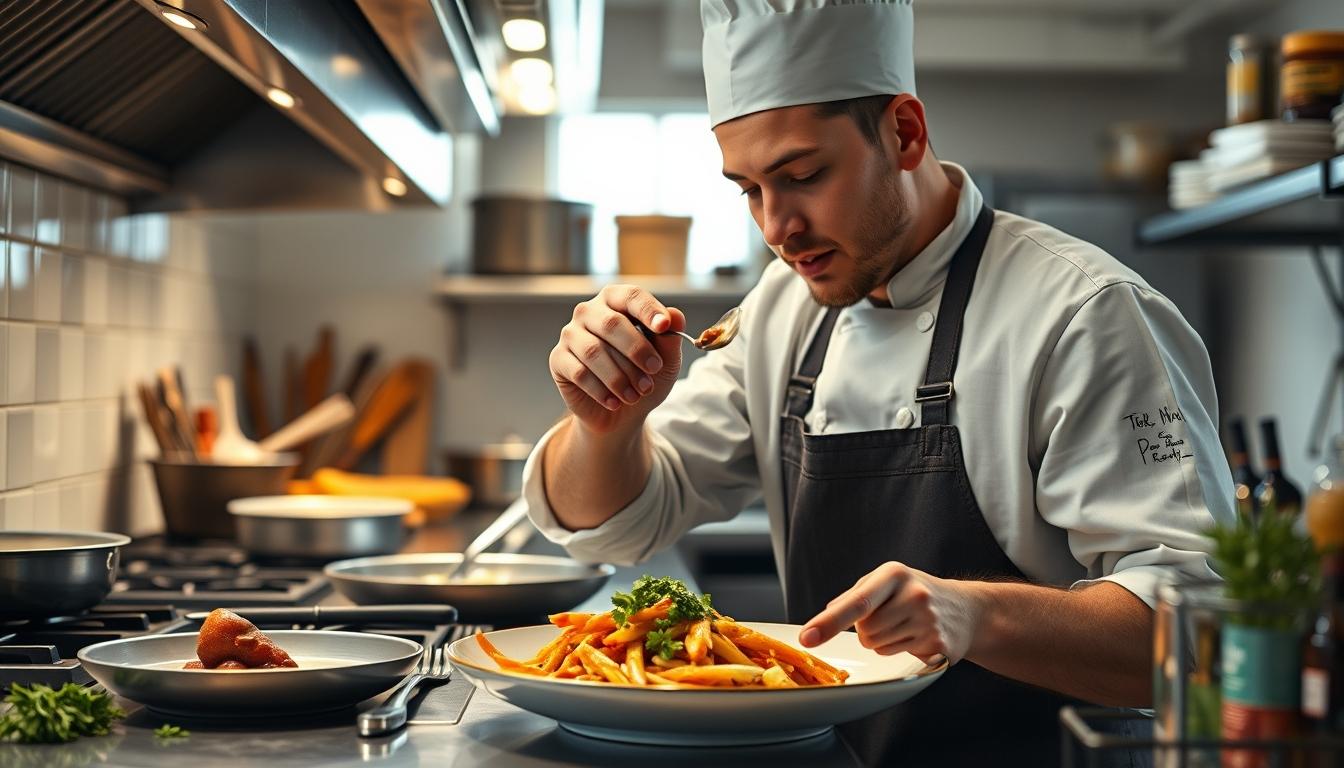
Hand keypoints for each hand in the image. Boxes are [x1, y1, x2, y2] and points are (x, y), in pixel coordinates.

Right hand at [549, 285, 686, 434]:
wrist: (622, 413)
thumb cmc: (643, 377)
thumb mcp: (665, 361)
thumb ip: (669, 339)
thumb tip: (675, 316)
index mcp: (616, 301)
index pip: (631, 296)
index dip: (648, 310)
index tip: (664, 326)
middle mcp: (589, 312)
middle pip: (611, 324)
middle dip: (637, 350)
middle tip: (654, 370)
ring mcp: (570, 334)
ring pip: (595, 351)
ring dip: (620, 376)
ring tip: (638, 393)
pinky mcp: (558, 359)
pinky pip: (579, 373)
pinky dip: (601, 390)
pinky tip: (615, 402)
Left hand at [798, 562, 984, 663]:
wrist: (967, 609)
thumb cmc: (916, 592)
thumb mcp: (888, 581)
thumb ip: (855, 595)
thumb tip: (827, 612)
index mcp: (894, 574)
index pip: (856, 602)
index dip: (828, 622)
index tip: (807, 637)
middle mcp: (914, 595)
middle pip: (864, 630)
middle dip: (868, 628)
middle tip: (890, 616)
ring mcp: (928, 621)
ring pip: (876, 646)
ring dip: (882, 640)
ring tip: (904, 625)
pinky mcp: (938, 645)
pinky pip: (895, 655)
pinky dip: (898, 649)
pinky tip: (917, 635)